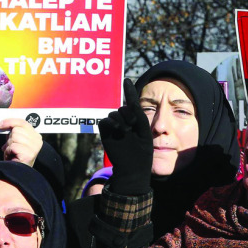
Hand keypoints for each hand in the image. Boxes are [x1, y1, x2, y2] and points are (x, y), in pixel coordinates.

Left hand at [0, 118, 42, 165]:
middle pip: (17, 130)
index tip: (0, 124)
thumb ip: (14, 131)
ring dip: (9, 146)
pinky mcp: (28, 154)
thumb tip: (3, 124)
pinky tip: (12, 156)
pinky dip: (8, 151)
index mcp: (36, 136)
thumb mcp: (16, 141)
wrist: (17, 173)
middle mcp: (37, 141)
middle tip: (11, 147)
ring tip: (12, 153)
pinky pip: (13, 146)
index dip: (10, 122)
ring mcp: (34, 148)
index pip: (23, 122)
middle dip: (10, 138)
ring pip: (14, 137)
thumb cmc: (16, 157)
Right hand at [98, 78, 153, 194]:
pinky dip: (110, 122)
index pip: (131, 101)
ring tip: (125, 131)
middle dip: (127, 113)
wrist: (133, 167)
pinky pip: (104, 121)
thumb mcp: (143, 128)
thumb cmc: (142, 150)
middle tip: (132, 125)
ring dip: (120, 119)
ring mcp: (114, 127)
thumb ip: (137, 113)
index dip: (129, 90)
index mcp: (135, 119)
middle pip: (122, 108)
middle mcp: (124, 122)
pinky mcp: (106, 133)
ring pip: (114, 114)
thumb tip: (130, 101)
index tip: (127, 80)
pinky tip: (117, 129)